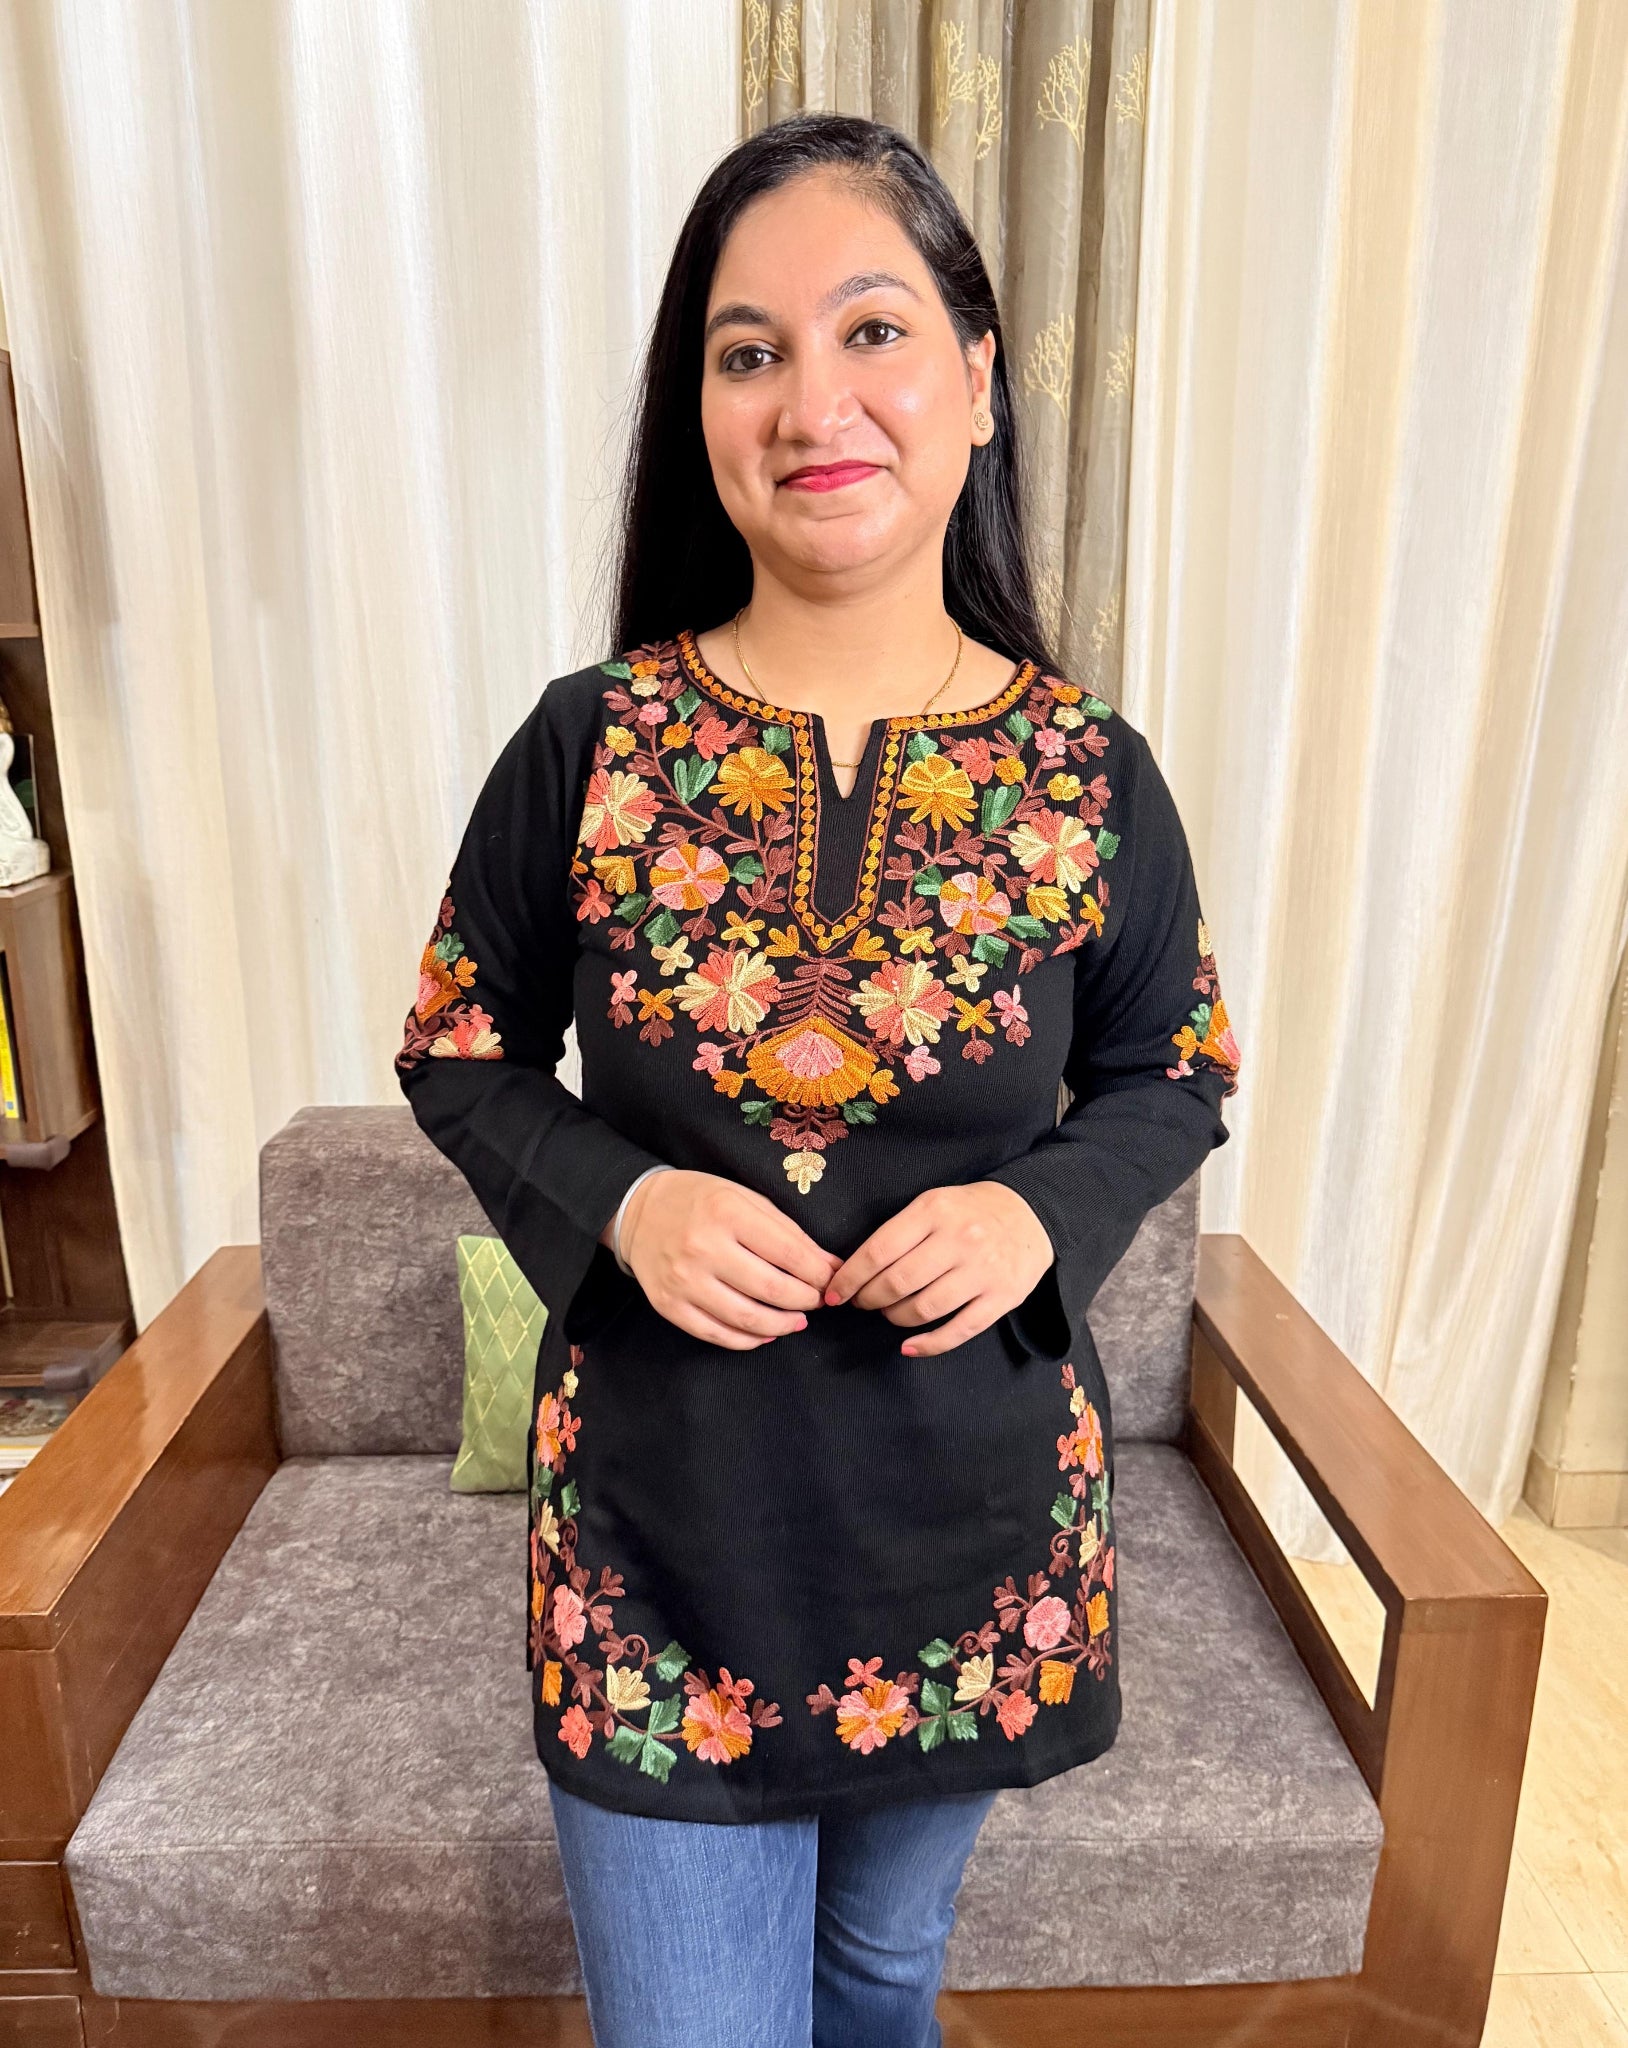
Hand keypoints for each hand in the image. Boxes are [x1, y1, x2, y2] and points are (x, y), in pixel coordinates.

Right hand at [615, 1169, 841, 1350]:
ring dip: (783, 1325)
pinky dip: (749, 1340)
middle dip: (806, 1300)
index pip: (788, 1253)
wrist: (638, 1211)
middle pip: (772, 1289)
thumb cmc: (700, 1201)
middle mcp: (703, 1248)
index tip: (832, 1279)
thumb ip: (786, 1231)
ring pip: (747, 1318)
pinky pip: (717, 1334)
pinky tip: (766, 1333)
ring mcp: (683, 1280)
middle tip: (818, 1301)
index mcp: (726, 1213)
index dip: (819, 1273)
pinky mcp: (669, 1305)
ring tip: (798, 1320)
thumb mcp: (744, 1198)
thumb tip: (828, 1264)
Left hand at [821, 1182, 1054, 1356]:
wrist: (1029, 1212)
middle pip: (898, 1282)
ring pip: (924, 1308)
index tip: (834, 1293)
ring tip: (888, 1314)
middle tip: (862, 1303)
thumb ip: (899, 1231)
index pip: (879, 1250)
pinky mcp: (1003, 1297)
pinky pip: (959, 1330)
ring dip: (895, 1318)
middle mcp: (959, 1239)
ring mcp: (983, 1270)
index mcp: (934, 1211)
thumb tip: (854, 1269)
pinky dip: (929, 1344)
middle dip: (869, 1299)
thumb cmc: (968, 1211)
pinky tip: (909, 1347)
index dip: (850, 1278)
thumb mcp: (933, 1203)